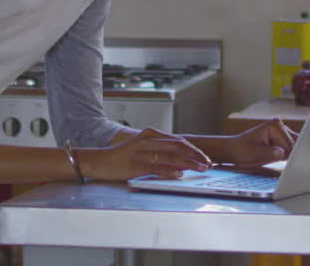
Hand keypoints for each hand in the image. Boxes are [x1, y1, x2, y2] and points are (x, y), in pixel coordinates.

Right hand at [79, 128, 212, 180]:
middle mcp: (148, 140)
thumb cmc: (122, 156)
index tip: (206, 157)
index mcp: (151, 134)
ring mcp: (142, 152)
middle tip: (208, 164)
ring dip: (189, 163)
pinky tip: (180, 174)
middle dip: (196, 156)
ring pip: (171, 156)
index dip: (194, 149)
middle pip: (178, 147)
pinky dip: (170, 170)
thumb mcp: (143, 148)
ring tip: (201, 168)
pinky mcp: (136, 164)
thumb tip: (182, 160)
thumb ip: (160, 150)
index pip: (179, 141)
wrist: (101, 161)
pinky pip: (157, 168)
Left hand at [221, 119, 297, 166]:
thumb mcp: (255, 153)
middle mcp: (280, 126)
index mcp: (274, 126)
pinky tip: (286, 163)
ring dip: (293, 157)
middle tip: (291, 166)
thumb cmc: (242, 150)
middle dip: (294, 155)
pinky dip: (291, 157)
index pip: (290, 143)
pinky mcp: (281, 140)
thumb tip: (284, 152)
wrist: (235, 150)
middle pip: (296, 144)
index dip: (292, 155)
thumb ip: (270, 152)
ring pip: (296, 147)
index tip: (295, 164)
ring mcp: (282, 133)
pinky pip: (291, 149)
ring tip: (287, 164)